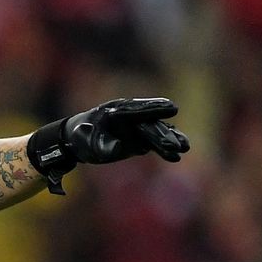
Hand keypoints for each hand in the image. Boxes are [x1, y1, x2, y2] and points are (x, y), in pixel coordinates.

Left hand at [28, 97, 189, 193]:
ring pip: (156, 131)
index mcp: (115, 112)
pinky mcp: (138, 136)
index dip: (155, 109)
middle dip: (165, 134)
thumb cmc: (81, 138)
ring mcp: (135, 125)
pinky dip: (165, 147)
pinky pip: (154, 140)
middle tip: (180, 145)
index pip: (138, 110)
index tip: (173, 108)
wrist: (77, 139)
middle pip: (150, 124)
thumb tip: (124, 147)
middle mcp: (128, 116)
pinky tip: (177, 154)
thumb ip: (106, 145)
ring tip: (185, 148)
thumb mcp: (90, 143)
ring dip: (170, 139)